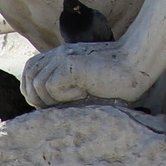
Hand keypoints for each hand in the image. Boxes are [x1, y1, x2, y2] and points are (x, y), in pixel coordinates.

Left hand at [22, 40, 146, 106]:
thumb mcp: (86, 81)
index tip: (49, 105)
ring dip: (54, 99)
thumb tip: (47, 110)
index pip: (30, 72)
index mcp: (60, 56)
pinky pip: (53, 87)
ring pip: (39, 85)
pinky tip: (84, 92)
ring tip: (77, 97)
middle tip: (59, 106)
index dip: (33, 91)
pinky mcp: (71, 65)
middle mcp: (59, 54)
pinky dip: (65, 96)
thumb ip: (67, 87)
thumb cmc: (118, 78)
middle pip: (29, 78)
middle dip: (38, 98)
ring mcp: (64, 58)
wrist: (137, 63)